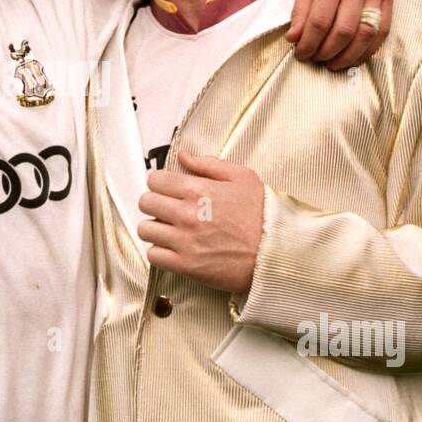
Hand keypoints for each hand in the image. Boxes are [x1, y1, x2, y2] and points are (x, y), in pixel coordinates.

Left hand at [137, 150, 264, 292]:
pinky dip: (160, 251)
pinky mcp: (186, 265)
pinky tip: (173, 248)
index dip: (159, 183)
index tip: (166, 189)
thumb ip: (209, 164)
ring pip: (145, 229)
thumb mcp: (243, 177)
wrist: (276, 252)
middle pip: (144, 202)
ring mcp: (184, 241)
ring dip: (155, 228)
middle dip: (154, 203)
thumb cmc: (263, 214)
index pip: (154, 180)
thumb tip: (183, 156)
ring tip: (169, 229)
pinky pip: (153, 255)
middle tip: (166, 208)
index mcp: (198, 190)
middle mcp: (186, 214)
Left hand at [285, 0, 391, 70]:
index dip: (309, 43)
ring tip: (332, 64)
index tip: (300, 54)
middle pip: (344, 31)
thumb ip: (300, 10)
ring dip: (348, 56)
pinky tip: (354, 57)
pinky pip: (383, 30)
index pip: (320, 21)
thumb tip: (293, 39)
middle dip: (326, 52)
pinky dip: (369, 49)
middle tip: (315, 59)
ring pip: (366, 34)